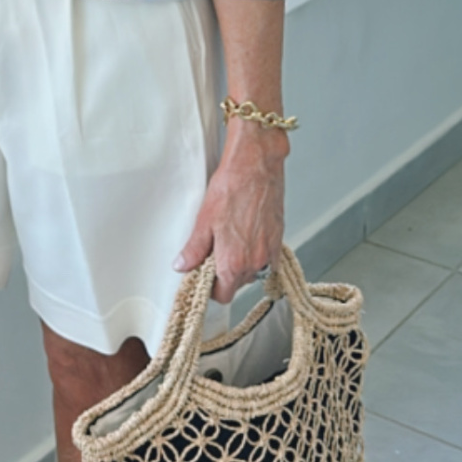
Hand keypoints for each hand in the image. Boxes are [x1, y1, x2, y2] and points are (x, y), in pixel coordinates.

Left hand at [174, 123, 286, 304]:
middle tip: (214, 250)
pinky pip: (266, 259)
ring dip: (241, 262)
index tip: (204, 275)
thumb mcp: (204, 220)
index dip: (211, 289)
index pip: (223, 295)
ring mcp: (269, 252)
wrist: (257, 166)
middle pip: (238, 283)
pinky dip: (256, 252)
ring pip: (252, 271)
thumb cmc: (232, 188)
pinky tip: (246, 234)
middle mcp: (255, 262)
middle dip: (225, 272)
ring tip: (230, 238)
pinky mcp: (279, 239)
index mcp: (233, 262)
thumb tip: (182, 266)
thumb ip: (194, 249)